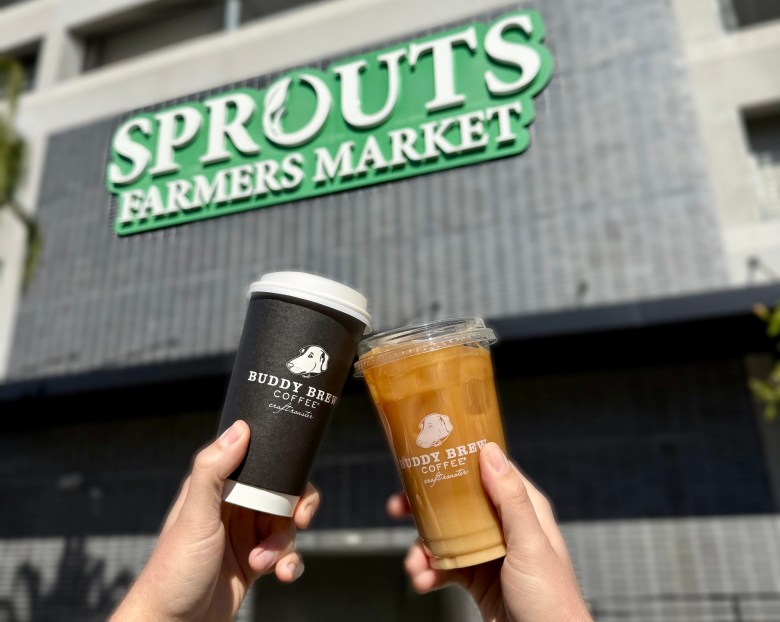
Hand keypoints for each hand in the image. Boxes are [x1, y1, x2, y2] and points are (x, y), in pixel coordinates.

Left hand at [111, 420, 319, 621]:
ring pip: (287, 526)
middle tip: (301, 520)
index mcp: (217, 488)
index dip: (283, 467)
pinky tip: (282, 575)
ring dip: (285, 544)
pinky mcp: (256, 563)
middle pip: (282, 493)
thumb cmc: (174, 571)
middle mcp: (234, 508)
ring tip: (264, 562)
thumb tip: (240, 428)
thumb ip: (213, 471)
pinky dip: (290, 563)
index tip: (297, 479)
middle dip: (297, 507)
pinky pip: (287, 555)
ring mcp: (246, 536)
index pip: (258, 462)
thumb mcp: (195, 516)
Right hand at [387, 442, 591, 621]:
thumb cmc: (553, 601)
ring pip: (444, 536)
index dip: (456, 463)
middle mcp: (504, 526)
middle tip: (399, 507)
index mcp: (523, 509)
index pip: (487, 472)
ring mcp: (488, 552)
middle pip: (456, 503)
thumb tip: (490, 452)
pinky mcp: (475, 578)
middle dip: (424, 507)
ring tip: (413, 564)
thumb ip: (511, 500)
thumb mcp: (530, 545)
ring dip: (421, 548)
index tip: (426, 459)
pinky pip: (443, 566)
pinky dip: (428, 572)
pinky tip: (422, 581)